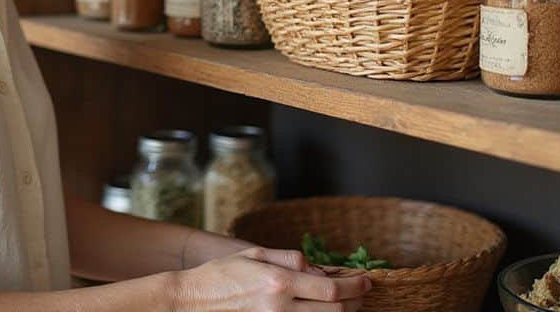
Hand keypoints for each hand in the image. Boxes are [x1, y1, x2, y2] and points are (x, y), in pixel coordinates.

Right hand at [170, 246, 371, 311]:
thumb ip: (290, 258)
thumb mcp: (255, 254)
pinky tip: (324, 311)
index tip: (367, 281)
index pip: (331, 288)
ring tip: (349, 303)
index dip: (355, 286)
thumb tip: (318, 267)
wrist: (193, 301)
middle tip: (363, 292)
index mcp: (279, 282)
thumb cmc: (221, 273)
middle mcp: (281, 307)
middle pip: (334, 310)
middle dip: (355, 301)